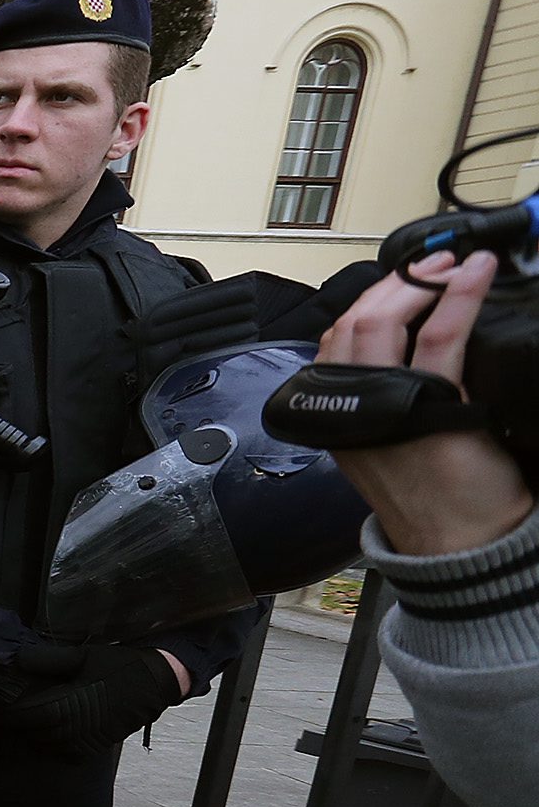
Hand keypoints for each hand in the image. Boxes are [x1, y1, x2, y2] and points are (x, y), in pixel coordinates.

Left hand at [0, 643, 181, 756]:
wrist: (155, 683)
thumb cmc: (118, 666)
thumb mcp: (83, 656)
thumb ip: (49, 660)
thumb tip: (17, 660)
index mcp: (71, 703)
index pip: (27, 716)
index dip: (7, 713)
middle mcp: (76, 728)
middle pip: (33, 733)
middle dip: (16, 724)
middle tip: (0, 713)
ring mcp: (86, 741)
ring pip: (46, 745)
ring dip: (30, 735)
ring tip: (19, 721)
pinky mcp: (94, 748)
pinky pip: (63, 754)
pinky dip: (50, 745)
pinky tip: (44, 732)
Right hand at [319, 251, 534, 556]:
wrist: (462, 543)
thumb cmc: (437, 498)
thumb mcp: (388, 448)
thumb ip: (383, 401)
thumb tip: (406, 348)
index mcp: (337, 419)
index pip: (334, 343)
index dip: (366, 302)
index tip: (398, 280)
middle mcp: (352, 410)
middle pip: (352, 326)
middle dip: (393, 285)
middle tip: (430, 262)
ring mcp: (385, 409)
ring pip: (383, 325)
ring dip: (420, 283)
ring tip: (451, 264)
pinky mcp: (430, 408)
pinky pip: (440, 338)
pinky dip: (457, 296)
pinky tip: (473, 274)